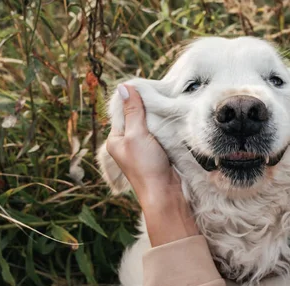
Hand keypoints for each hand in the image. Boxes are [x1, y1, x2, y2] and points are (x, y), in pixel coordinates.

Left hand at [106, 84, 197, 245]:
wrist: (166, 194)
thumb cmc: (146, 166)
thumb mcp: (136, 134)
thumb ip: (132, 111)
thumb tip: (124, 87)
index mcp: (116, 140)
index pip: (122, 112)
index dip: (133, 99)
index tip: (147, 87)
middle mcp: (128, 144)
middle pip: (137, 118)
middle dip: (148, 107)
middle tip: (161, 93)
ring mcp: (144, 149)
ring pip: (151, 125)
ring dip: (159, 117)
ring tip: (168, 103)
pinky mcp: (159, 153)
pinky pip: (161, 134)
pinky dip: (166, 127)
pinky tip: (173, 118)